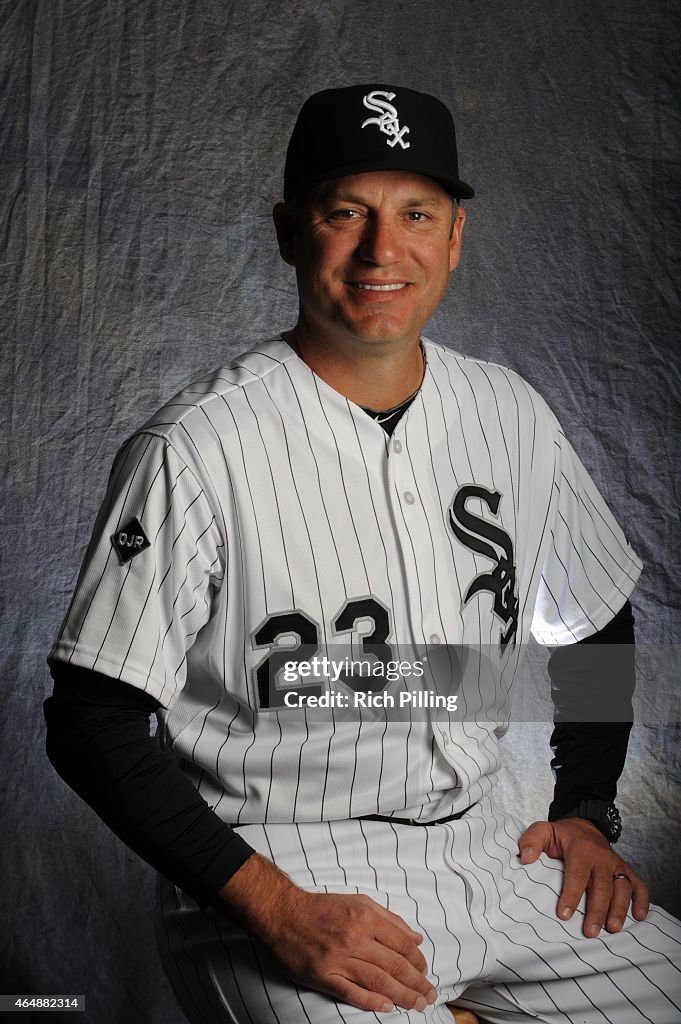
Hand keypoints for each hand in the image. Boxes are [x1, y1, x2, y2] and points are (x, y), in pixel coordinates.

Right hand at [217, 853, 437, 1013]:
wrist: (284, 915)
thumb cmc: (323, 908)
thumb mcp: (359, 902)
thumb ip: (389, 919)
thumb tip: (415, 938)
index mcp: (366, 919)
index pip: (402, 945)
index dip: (418, 961)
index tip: (425, 971)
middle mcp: (355, 939)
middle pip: (395, 966)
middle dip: (417, 983)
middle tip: (430, 995)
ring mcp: (339, 959)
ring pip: (379, 981)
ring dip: (403, 995)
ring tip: (417, 1004)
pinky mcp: (324, 976)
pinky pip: (352, 992)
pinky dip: (372, 1002)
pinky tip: (387, 1007)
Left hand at [518, 818, 649, 937]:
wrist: (584, 826)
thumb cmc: (562, 835)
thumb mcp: (543, 831)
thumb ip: (531, 841)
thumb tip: (525, 858)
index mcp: (581, 849)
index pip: (576, 875)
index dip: (570, 895)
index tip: (563, 915)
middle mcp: (602, 857)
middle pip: (601, 886)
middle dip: (596, 910)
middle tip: (590, 931)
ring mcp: (616, 865)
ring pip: (622, 888)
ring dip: (619, 909)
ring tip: (613, 929)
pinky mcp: (626, 871)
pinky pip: (639, 885)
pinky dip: (643, 900)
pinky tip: (640, 917)